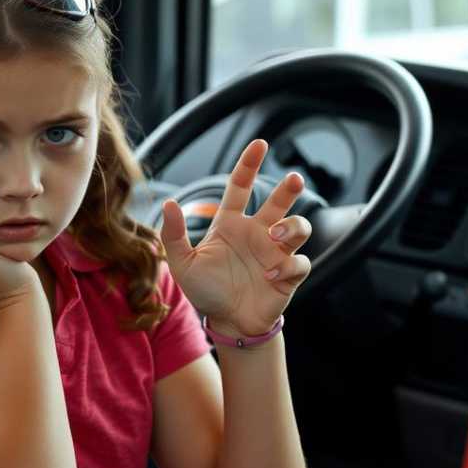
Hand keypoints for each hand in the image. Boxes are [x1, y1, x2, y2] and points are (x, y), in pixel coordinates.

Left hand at [160, 140, 312, 336]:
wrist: (228, 323)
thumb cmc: (206, 291)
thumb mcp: (183, 264)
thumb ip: (174, 234)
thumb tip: (168, 203)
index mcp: (232, 224)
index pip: (241, 187)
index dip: (249, 164)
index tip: (260, 144)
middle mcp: (258, 233)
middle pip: (280, 202)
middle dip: (290, 188)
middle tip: (294, 180)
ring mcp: (276, 253)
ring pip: (298, 227)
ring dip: (291, 227)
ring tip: (274, 237)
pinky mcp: (289, 275)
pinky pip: (299, 262)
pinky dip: (288, 266)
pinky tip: (270, 275)